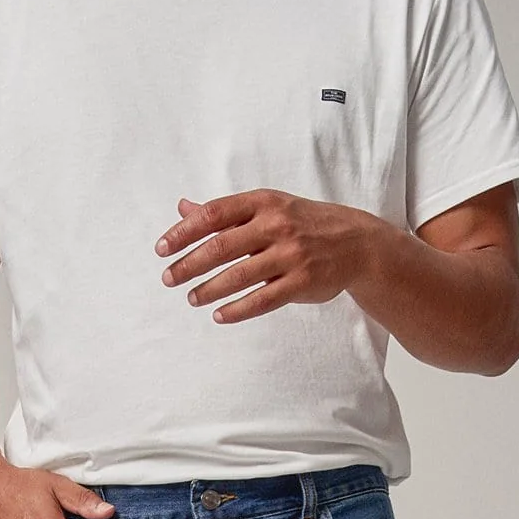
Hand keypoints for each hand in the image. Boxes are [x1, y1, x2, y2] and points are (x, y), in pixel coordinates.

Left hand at [155, 190, 378, 321]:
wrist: (356, 243)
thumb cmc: (304, 224)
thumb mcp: (267, 208)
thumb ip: (226, 213)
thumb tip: (183, 208)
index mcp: (263, 203)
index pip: (214, 214)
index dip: (184, 232)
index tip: (162, 248)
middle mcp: (276, 225)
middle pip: (221, 246)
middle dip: (189, 265)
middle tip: (168, 279)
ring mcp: (290, 254)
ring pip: (239, 275)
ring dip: (209, 289)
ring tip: (191, 299)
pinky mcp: (301, 282)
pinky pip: (263, 300)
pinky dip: (238, 310)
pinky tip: (219, 315)